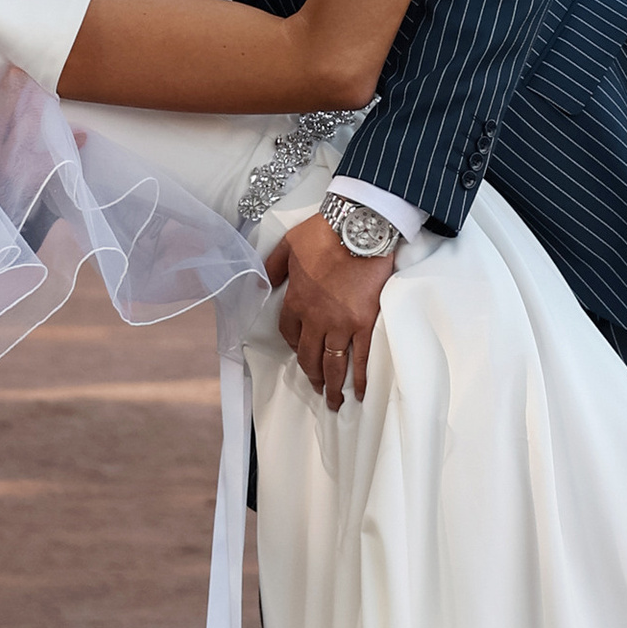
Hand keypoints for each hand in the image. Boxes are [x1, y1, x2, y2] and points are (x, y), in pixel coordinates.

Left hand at [270, 213, 394, 407]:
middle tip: (318, 390)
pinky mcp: (365, 322)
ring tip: (335, 401)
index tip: (300, 350)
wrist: (359, 226)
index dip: (293, 345)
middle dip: (312, 376)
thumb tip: (261, 282)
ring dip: (332, 385)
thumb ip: (272, 266)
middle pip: (309, 356)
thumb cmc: (324, 232)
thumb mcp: (288, 245)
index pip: (289, 333)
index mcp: (296, 301)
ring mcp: (341, 324)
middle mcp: (315, 319)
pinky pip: (361, 357)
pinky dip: (359, 378)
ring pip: (333, 364)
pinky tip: (359, 392)